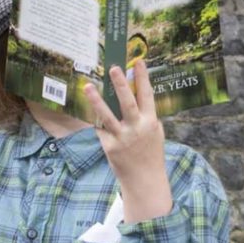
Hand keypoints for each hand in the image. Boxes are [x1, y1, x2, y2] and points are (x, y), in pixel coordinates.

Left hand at [83, 62, 172, 222]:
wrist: (145, 180)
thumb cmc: (150, 154)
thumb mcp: (155, 134)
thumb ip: (146, 117)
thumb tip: (136, 97)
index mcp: (151, 122)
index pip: (147, 96)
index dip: (143, 78)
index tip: (139, 62)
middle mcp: (137, 128)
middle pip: (128, 102)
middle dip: (121, 84)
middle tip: (114, 68)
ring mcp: (122, 137)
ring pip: (107, 115)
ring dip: (97, 100)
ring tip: (88, 86)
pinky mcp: (110, 146)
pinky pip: (101, 128)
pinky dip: (96, 120)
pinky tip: (89, 110)